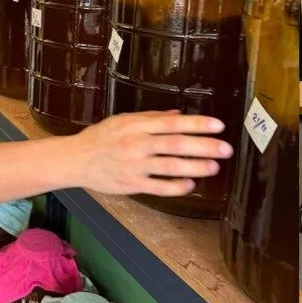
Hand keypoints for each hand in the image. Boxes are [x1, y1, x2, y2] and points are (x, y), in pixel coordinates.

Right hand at [74, 110, 232, 196]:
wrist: (76, 159)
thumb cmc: (102, 137)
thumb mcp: (125, 120)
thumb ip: (152, 118)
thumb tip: (180, 115)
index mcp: (137, 126)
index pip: (173, 123)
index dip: (197, 124)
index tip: (218, 125)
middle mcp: (137, 144)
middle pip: (175, 144)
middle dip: (203, 146)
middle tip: (225, 148)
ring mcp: (134, 166)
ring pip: (169, 167)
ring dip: (194, 167)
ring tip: (214, 167)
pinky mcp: (131, 185)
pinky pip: (158, 187)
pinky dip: (176, 187)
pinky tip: (191, 185)